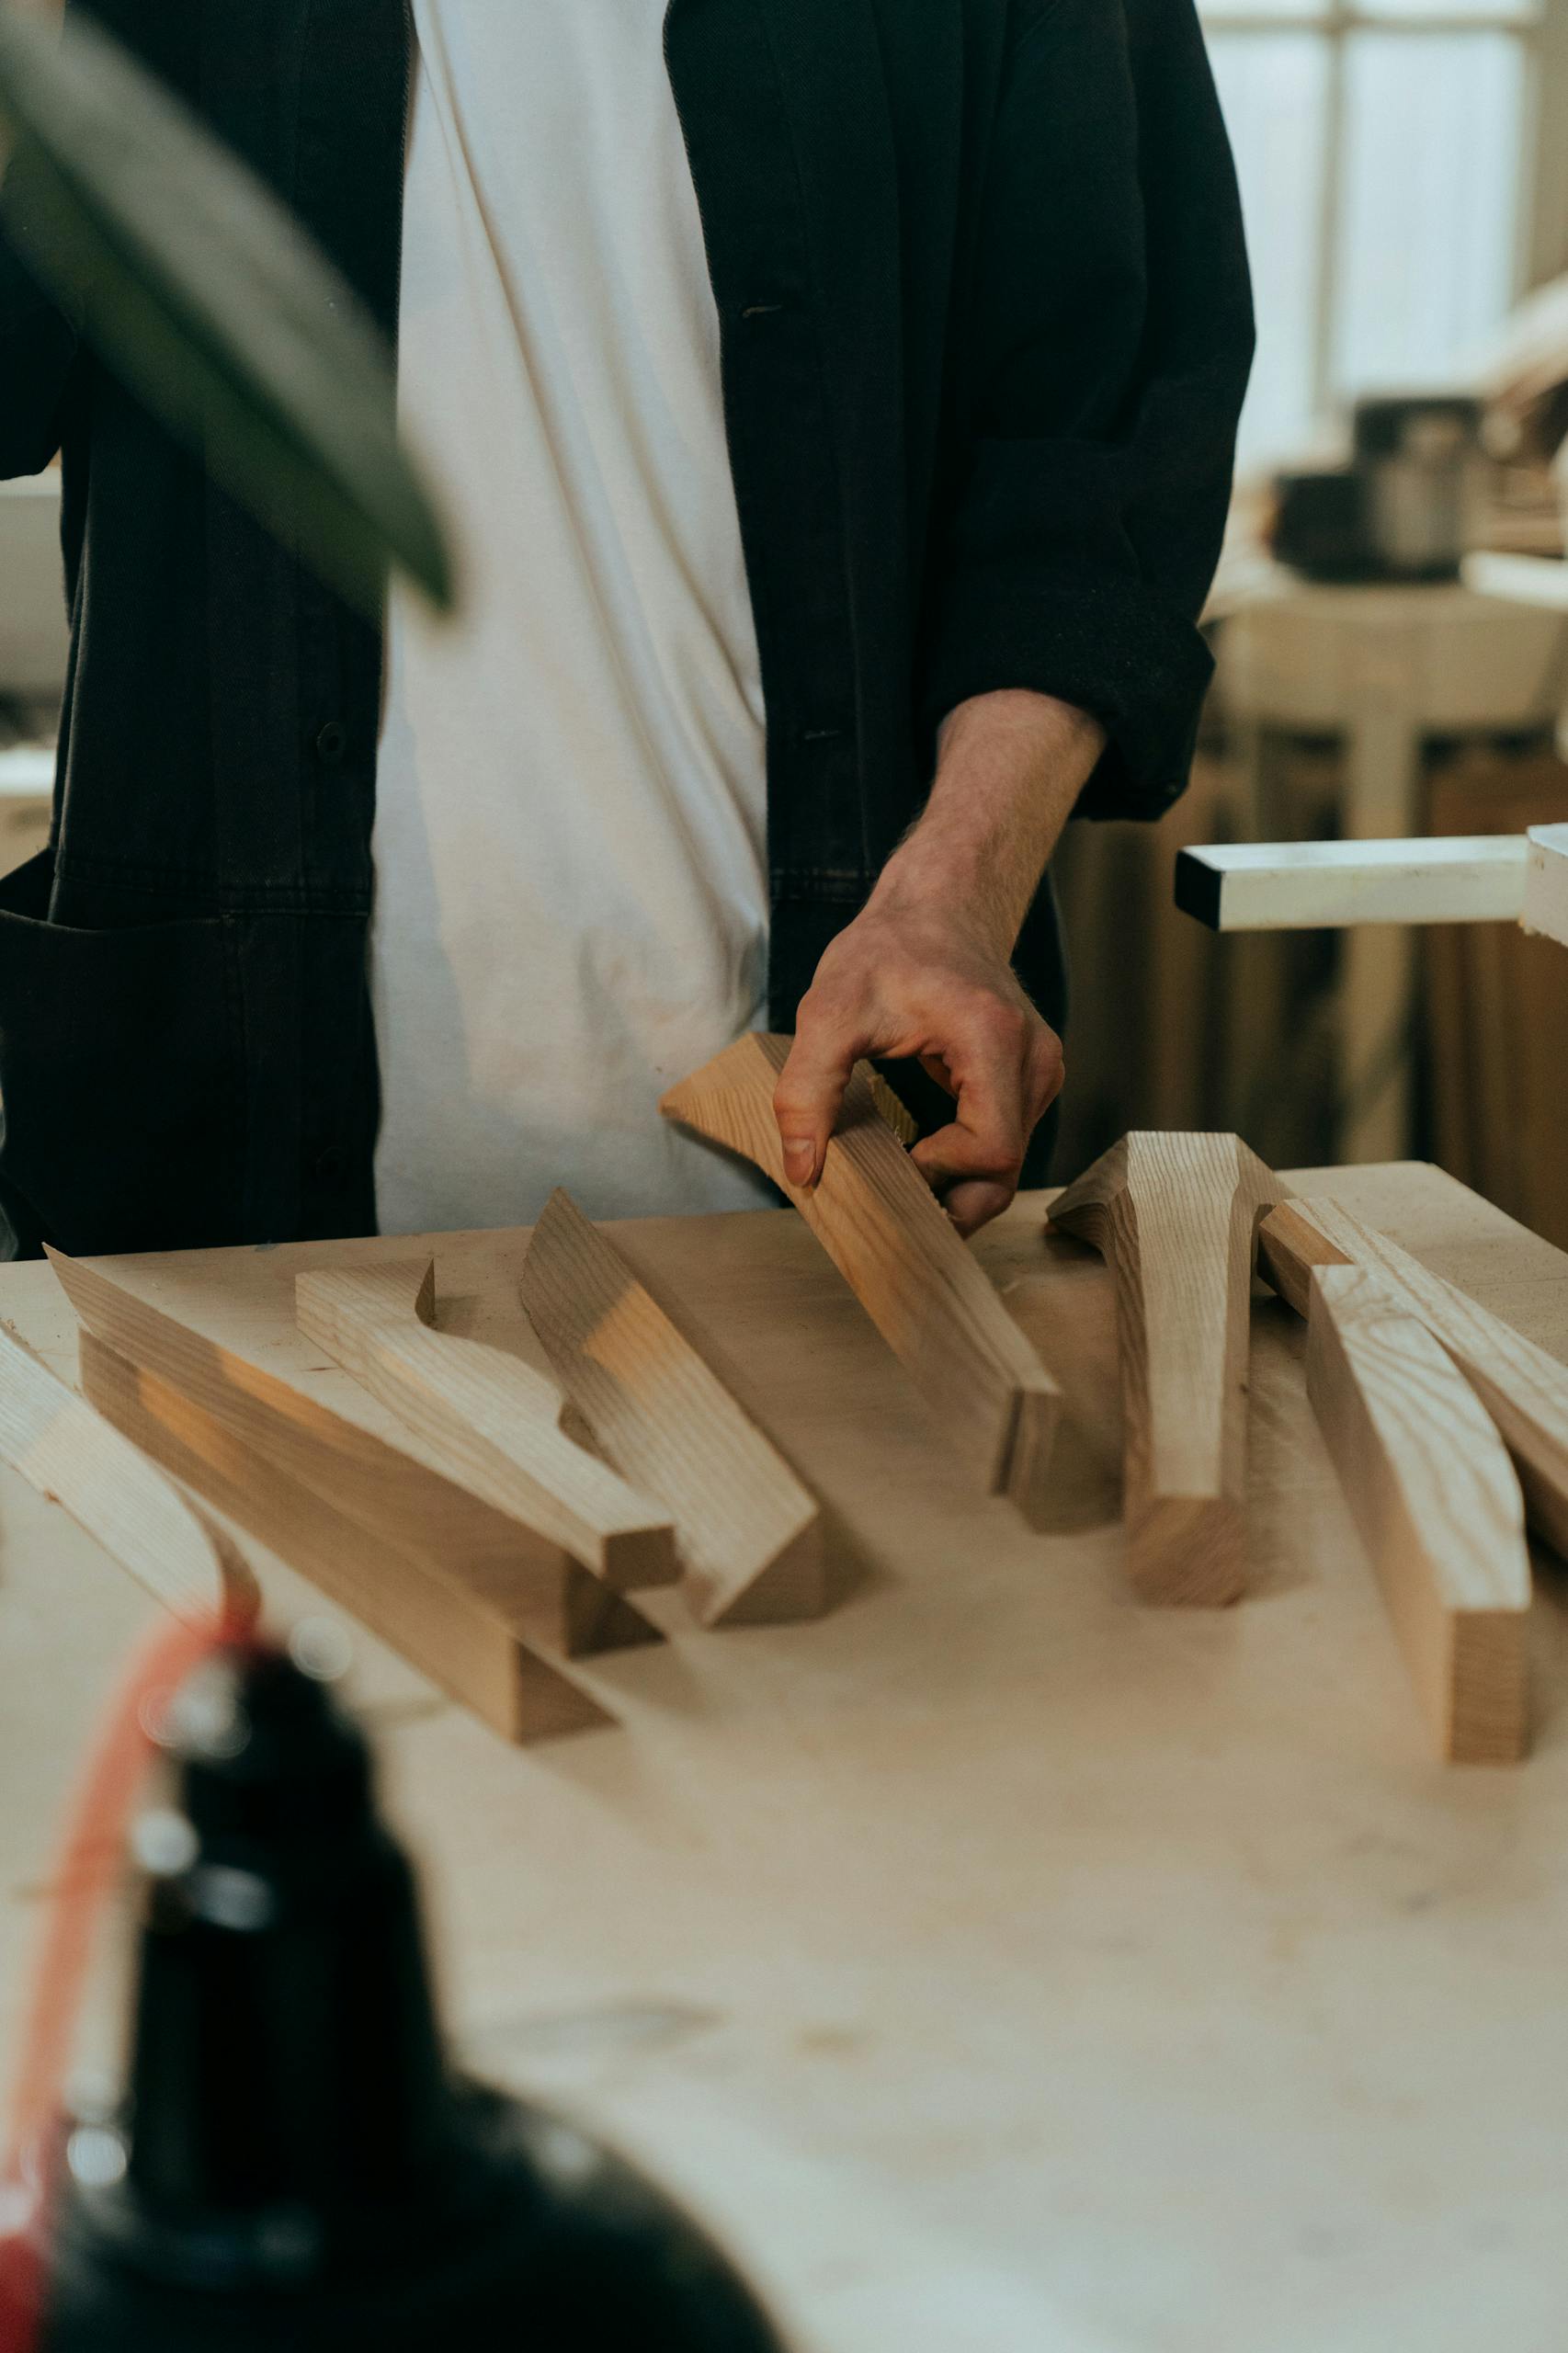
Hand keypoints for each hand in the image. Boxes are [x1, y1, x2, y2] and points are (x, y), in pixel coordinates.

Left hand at [772, 902, 1064, 1235]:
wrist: (936, 907)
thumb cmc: (888, 950)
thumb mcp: (829, 1013)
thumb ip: (807, 1091)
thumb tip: (802, 1171)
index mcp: (995, 1040)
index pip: (993, 1148)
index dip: (942, 1173)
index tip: (894, 1159)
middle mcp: (1034, 1059)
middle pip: (1008, 1169)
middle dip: (953, 1201)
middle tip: (894, 1206)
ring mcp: (1040, 1069)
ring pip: (1011, 1164)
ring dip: (958, 1186)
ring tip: (902, 1180)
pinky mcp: (1032, 1077)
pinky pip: (1006, 1140)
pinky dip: (967, 1162)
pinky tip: (923, 1157)